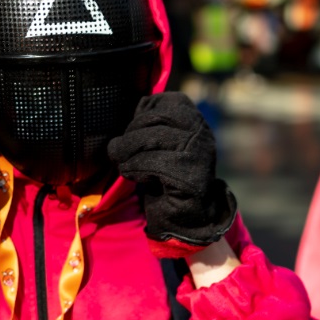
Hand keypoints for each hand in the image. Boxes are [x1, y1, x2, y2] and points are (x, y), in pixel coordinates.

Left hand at [108, 92, 237, 257]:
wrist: (185, 218)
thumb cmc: (166, 179)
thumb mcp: (161, 146)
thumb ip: (153, 126)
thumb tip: (136, 106)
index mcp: (195, 123)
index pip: (171, 101)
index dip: (145, 112)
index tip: (133, 130)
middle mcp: (201, 135)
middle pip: (158, 118)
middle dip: (131, 134)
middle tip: (118, 149)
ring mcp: (198, 155)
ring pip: (153, 139)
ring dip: (128, 151)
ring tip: (122, 162)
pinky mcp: (190, 176)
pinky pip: (154, 163)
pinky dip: (135, 167)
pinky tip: (131, 175)